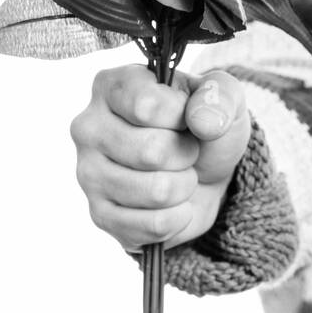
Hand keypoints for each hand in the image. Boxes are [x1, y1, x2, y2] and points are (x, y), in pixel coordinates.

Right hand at [70, 63, 250, 252]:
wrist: (205, 170)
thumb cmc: (203, 124)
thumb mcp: (223, 97)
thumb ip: (220, 95)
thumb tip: (203, 121)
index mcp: (111, 86)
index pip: (147, 106)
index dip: (182, 117)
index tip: (186, 116)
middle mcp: (88, 127)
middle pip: (151, 152)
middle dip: (186, 154)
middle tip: (186, 149)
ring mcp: (88, 174)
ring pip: (156, 191)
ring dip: (185, 185)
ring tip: (179, 173)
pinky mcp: (100, 215)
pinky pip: (154, 225)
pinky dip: (179, 217)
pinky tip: (173, 202)